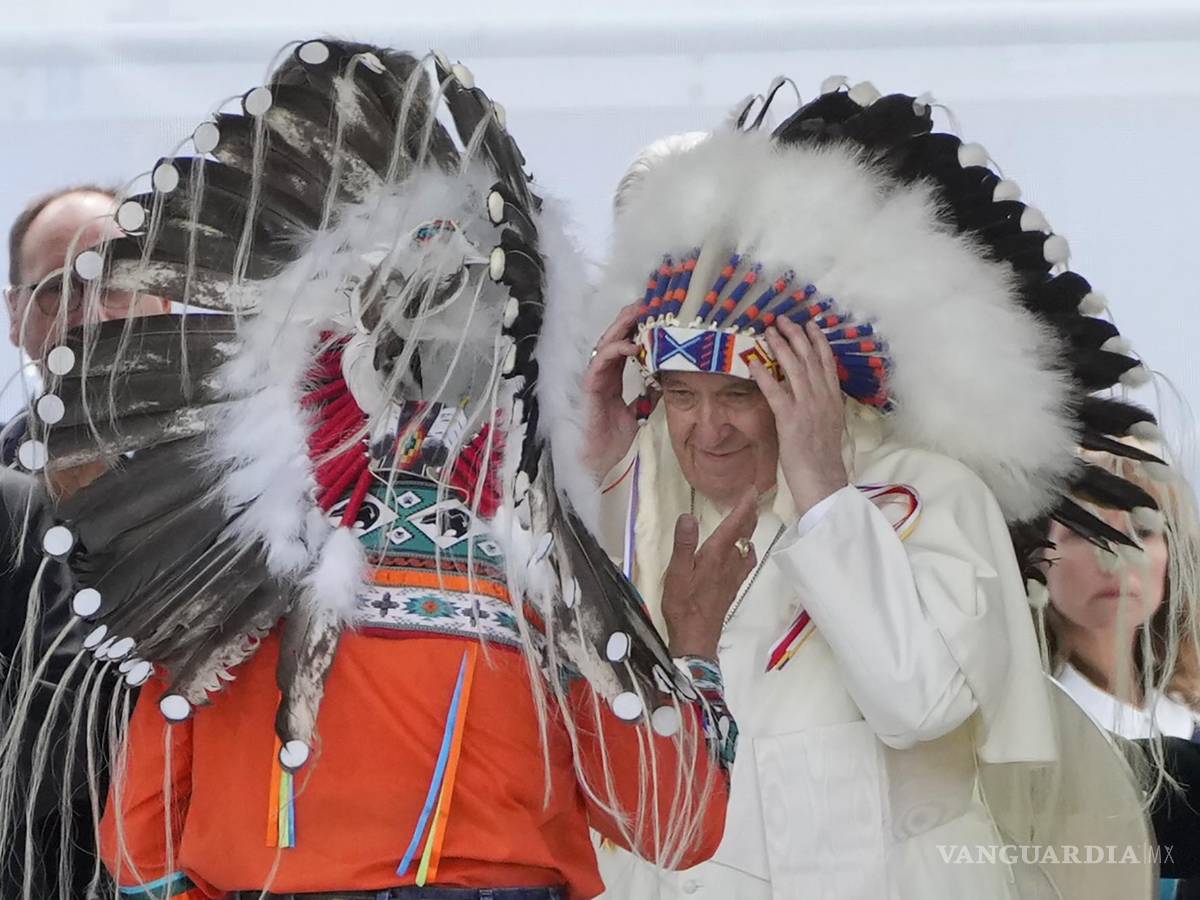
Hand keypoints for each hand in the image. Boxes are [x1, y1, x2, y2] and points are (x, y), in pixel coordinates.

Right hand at [581, 303, 657, 478]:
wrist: (599, 460)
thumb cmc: (613, 439)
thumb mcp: (639, 412)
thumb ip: (650, 394)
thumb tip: (669, 378)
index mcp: (613, 376)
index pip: (626, 344)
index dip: (639, 327)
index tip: (657, 313)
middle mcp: (603, 372)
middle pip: (616, 336)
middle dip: (632, 317)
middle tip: (650, 302)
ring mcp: (595, 377)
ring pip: (608, 342)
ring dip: (624, 326)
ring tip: (642, 313)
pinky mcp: (590, 385)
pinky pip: (602, 361)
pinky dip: (617, 350)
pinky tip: (634, 345)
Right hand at [661, 490, 757, 659]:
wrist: (697, 637)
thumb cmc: (683, 605)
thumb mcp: (677, 573)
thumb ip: (683, 544)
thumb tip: (688, 516)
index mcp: (716, 555)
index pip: (734, 525)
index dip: (744, 506)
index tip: (752, 490)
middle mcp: (730, 563)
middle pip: (744, 534)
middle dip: (749, 515)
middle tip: (753, 498)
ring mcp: (733, 576)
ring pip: (747, 548)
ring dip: (749, 532)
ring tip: (747, 521)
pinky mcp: (732, 587)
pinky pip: (745, 562)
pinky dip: (745, 549)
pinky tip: (742, 553)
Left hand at [749, 317, 848, 515]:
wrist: (823, 478)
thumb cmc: (823, 456)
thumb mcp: (830, 424)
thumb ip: (824, 404)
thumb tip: (814, 390)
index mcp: (834, 399)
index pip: (828, 362)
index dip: (818, 341)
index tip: (810, 325)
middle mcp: (823, 398)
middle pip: (810, 358)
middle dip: (796, 335)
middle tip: (783, 320)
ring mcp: (807, 407)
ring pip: (794, 368)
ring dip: (780, 347)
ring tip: (769, 331)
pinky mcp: (790, 419)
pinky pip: (775, 391)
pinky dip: (763, 375)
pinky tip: (753, 362)